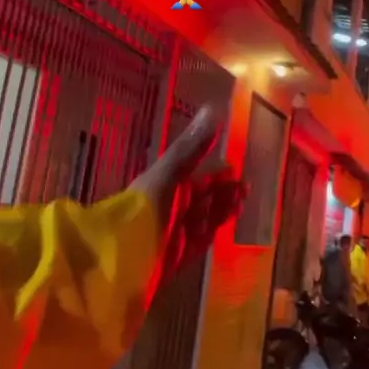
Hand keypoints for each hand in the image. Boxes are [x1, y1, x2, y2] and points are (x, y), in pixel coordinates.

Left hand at [131, 104, 246, 278]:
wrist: (120, 260)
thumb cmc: (144, 211)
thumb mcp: (168, 175)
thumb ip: (190, 148)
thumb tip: (213, 108)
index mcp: (166, 184)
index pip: (198, 174)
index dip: (218, 171)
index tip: (239, 168)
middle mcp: (170, 206)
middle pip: (202, 196)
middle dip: (224, 192)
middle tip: (248, 189)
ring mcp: (174, 232)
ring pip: (203, 218)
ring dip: (222, 211)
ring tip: (242, 206)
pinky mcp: (177, 257)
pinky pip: (199, 242)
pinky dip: (212, 234)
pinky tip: (224, 231)